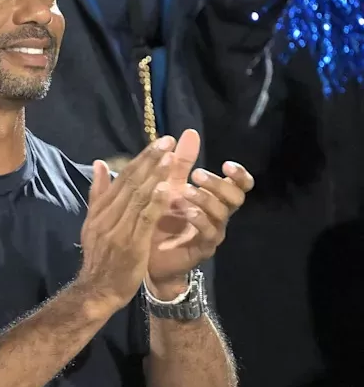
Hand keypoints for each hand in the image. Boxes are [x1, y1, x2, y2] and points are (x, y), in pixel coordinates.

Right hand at [77, 136, 176, 309]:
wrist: (97, 289)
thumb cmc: (100, 257)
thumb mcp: (93, 223)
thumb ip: (97, 194)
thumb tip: (98, 164)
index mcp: (99, 209)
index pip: (121, 178)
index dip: (140, 159)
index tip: (158, 143)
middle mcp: (107, 216)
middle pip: (130, 183)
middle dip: (150, 161)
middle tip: (167, 142)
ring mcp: (118, 229)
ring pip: (138, 197)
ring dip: (155, 176)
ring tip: (171, 159)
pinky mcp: (130, 244)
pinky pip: (143, 220)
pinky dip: (154, 203)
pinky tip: (166, 189)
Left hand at [146, 130, 253, 296]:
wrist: (146, 254)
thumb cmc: (162, 218)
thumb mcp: (169, 185)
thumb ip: (180, 162)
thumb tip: (190, 132)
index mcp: (214, 198)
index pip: (239, 185)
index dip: (239, 174)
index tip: (227, 164)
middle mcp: (218, 214)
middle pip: (235, 197)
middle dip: (219, 184)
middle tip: (198, 174)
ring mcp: (212, 232)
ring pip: (222, 214)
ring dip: (205, 199)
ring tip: (185, 191)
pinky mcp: (202, 248)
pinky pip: (209, 233)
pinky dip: (199, 219)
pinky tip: (187, 211)